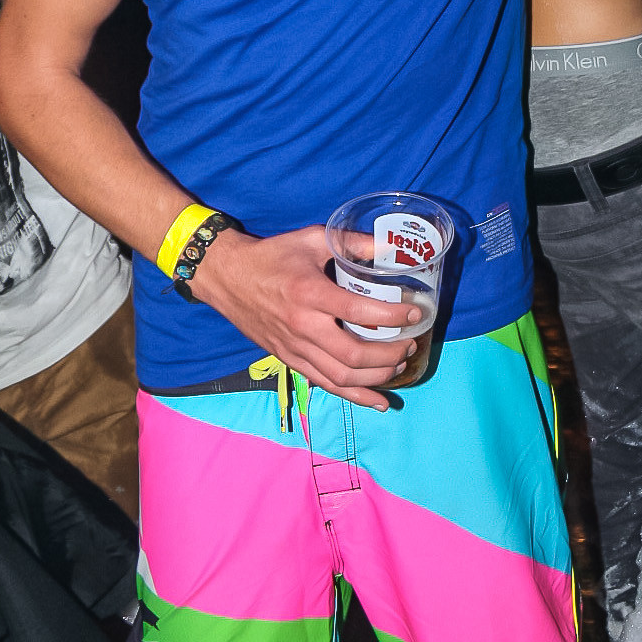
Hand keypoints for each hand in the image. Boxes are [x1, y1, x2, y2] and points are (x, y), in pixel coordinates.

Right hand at [195, 226, 424, 410]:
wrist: (227, 277)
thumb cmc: (272, 256)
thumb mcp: (312, 239)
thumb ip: (352, 242)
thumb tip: (391, 246)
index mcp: (310, 293)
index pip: (359, 313)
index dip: (392, 317)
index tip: (415, 314)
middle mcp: (303, 326)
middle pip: (353, 354)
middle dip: (390, 354)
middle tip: (410, 343)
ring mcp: (295, 348)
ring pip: (342, 376)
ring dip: (377, 377)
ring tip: (400, 365)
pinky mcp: (289, 360)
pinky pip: (326, 384)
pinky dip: (356, 396)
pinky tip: (379, 401)